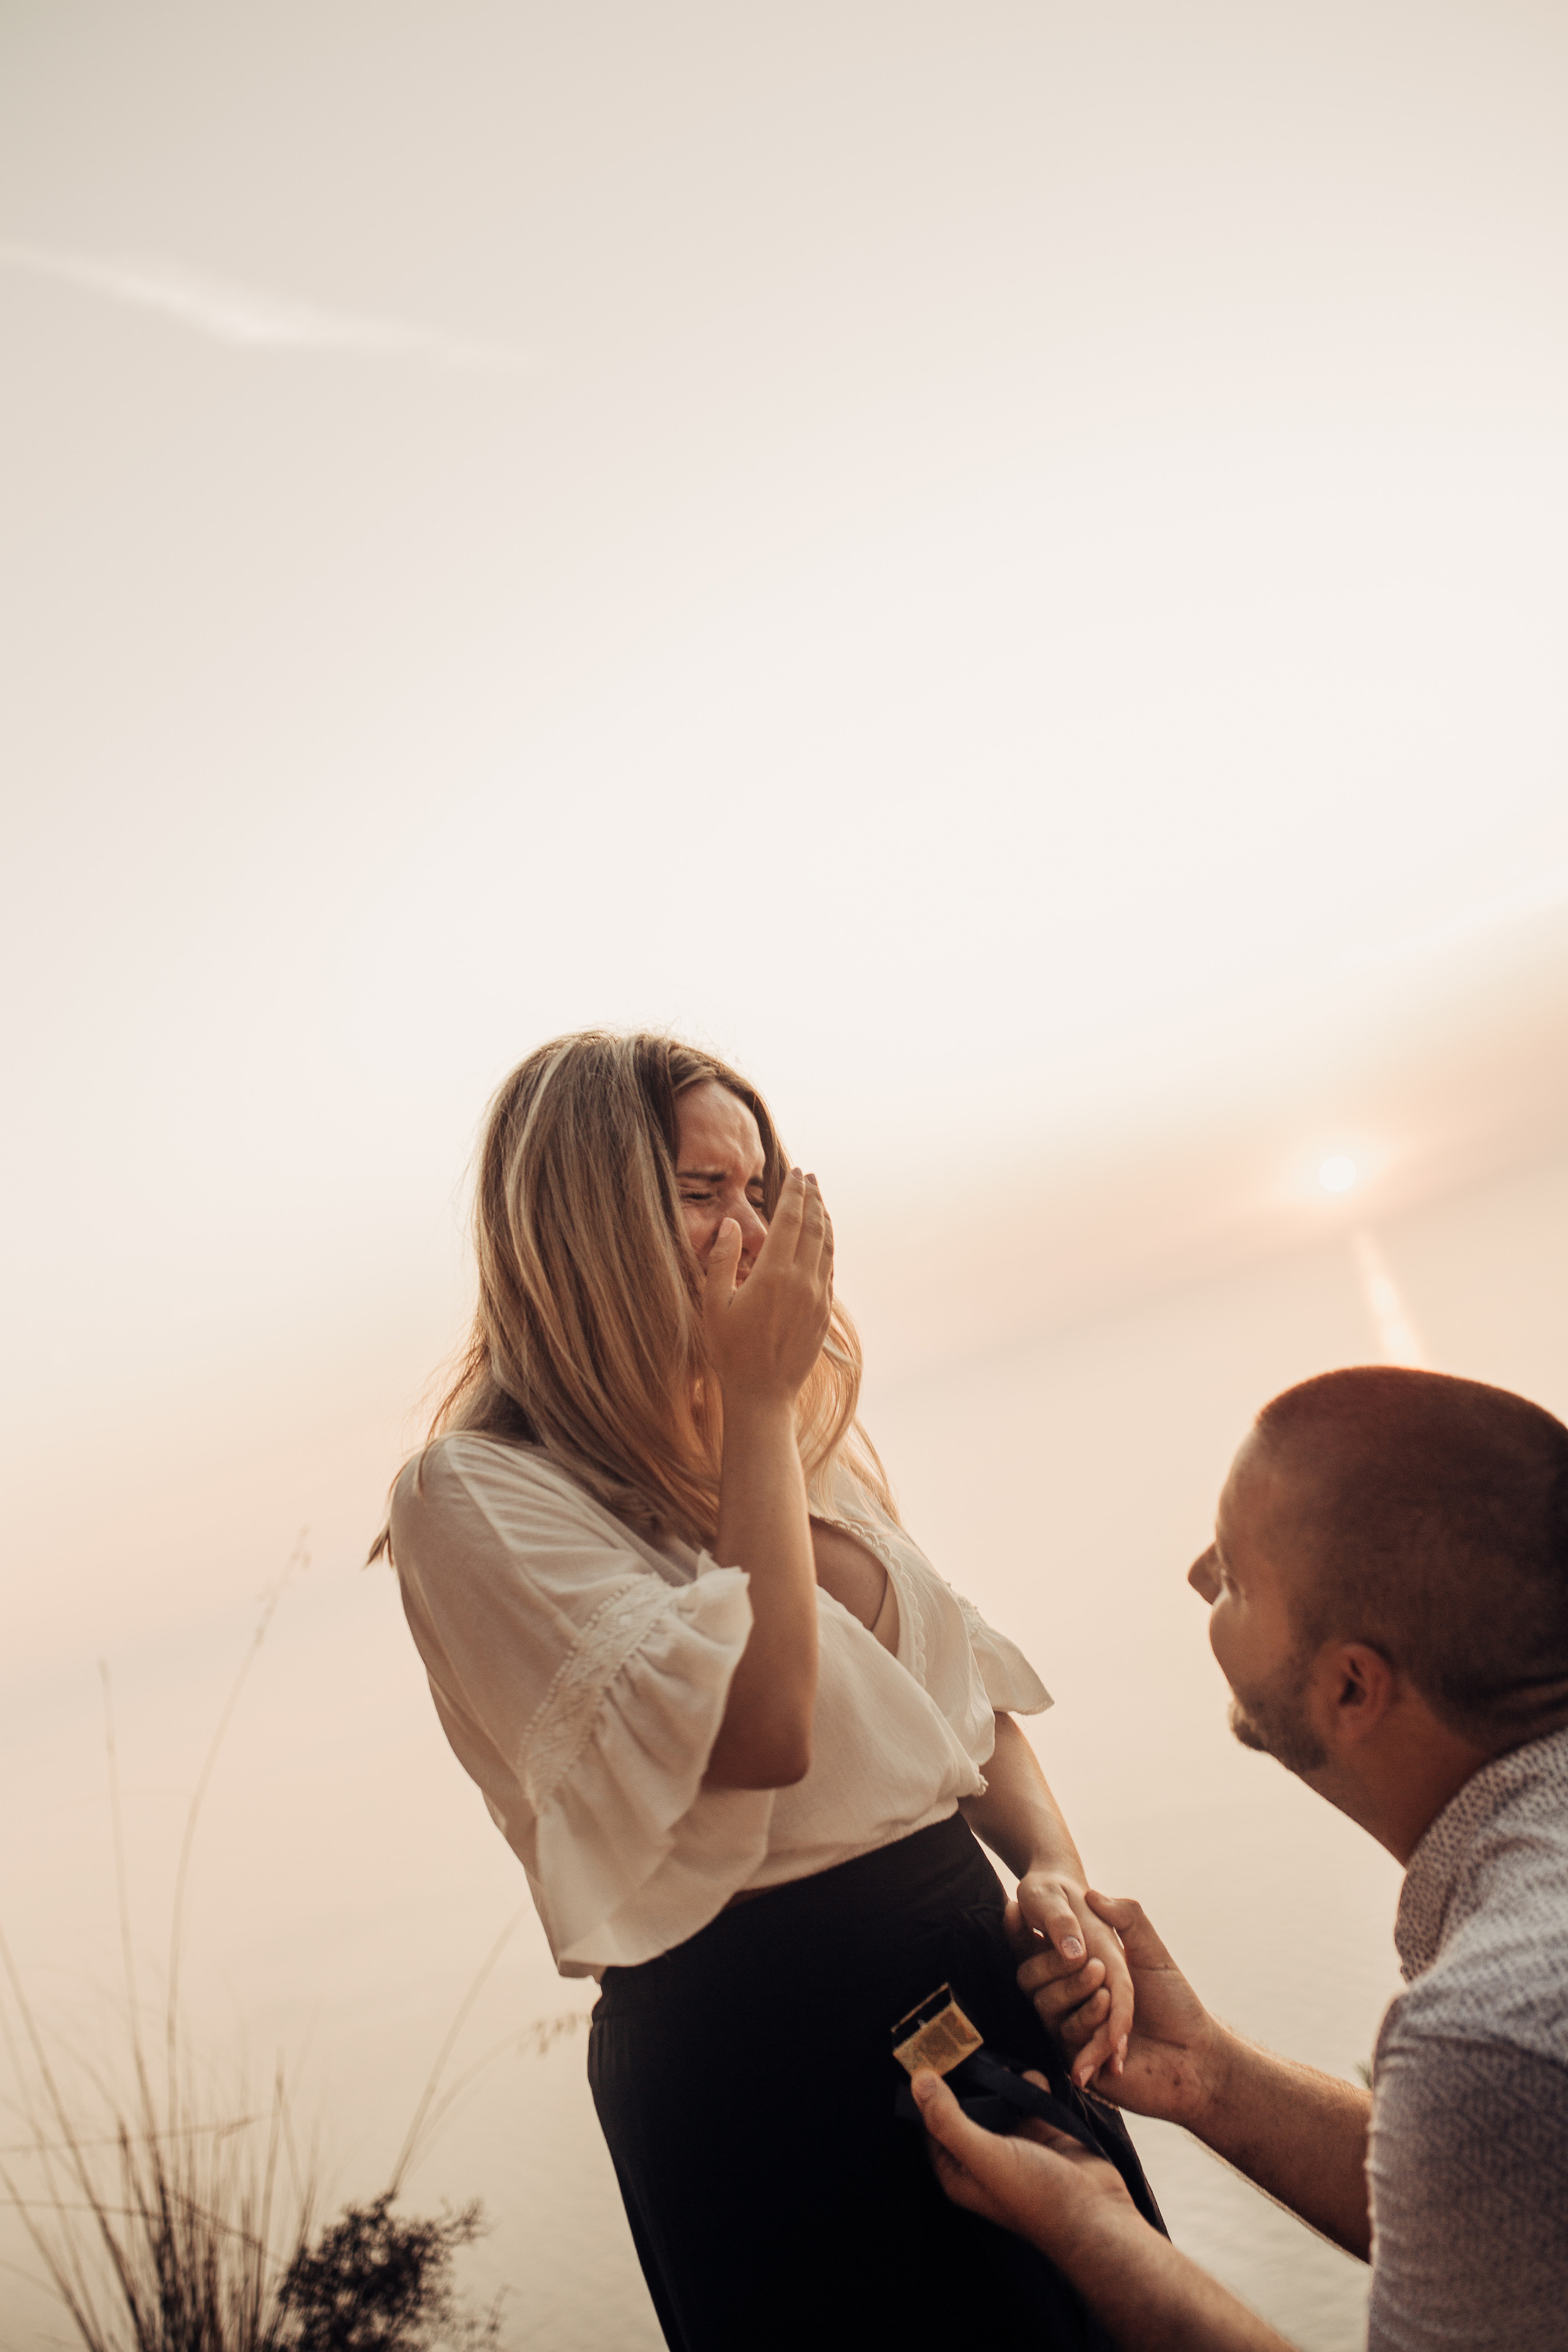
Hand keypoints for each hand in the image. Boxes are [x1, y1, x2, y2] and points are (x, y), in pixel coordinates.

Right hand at [701, 1169, 832, 1405]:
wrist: (763, 1394)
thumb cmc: (730, 1350)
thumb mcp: (713, 1305)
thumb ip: (721, 1260)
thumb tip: (731, 1224)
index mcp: (774, 1273)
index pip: (790, 1219)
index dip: (795, 1193)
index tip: (797, 1173)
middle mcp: (802, 1280)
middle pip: (814, 1226)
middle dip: (813, 1198)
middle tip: (810, 1177)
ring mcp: (817, 1297)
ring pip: (827, 1246)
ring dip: (825, 1219)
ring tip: (819, 1200)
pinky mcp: (824, 1313)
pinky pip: (830, 1269)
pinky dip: (828, 1246)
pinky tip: (823, 1240)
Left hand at [912, 2066, 1135, 2260]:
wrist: (1098, 2213)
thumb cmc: (1037, 2196)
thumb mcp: (984, 2157)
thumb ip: (949, 2119)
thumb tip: (919, 2081)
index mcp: (960, 2172)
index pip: (931, 2126)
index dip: (927, 2094)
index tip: (926, 2055)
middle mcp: (984, 2157)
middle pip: (964, 2107)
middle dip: (965, 2079)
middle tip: (961, 2043)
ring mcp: (1015, 2143)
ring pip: (997, 2099)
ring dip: (1000, 2078)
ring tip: (998, 2058)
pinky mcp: (1043, 2131)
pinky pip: (1029, 2097)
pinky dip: (1031, 2084)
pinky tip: (1033, 2079)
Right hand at [1016, 1892, 1221, 2124]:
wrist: (1196, 2053)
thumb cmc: (1175, 1999)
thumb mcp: (1151, 1951)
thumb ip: (1127, 1917)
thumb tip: (1091, 1895)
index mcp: (1080, 1969)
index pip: (1035, 1948)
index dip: (1021, 1929)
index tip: (1016, 1907)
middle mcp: (1069, 1999)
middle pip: (1032, 1978)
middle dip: (1055, 1965)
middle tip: (1093, 1963)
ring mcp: (1072, 2030)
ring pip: (1047, 2008)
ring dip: (1076, 1996)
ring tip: (1107, 1994)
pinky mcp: (1080, 2062)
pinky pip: (1068, 2042)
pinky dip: (1089, 2031)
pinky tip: (1114, 2033)